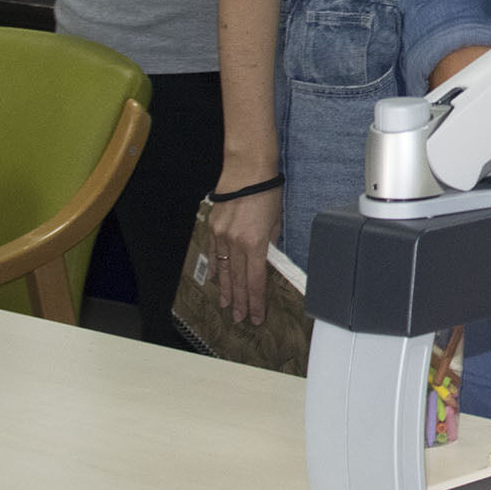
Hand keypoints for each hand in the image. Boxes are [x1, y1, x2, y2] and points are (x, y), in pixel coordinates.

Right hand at [209, 170, 283, 324]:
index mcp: (255, 243)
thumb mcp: (277, 220)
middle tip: (239, 319)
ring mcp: (221, 236)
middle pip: (237, 280)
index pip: (254, 281)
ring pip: (222, 270)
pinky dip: (214, 269)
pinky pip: (213, 253)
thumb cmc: (268, 192)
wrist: (247, 170)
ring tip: (226, 306)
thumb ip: (271, 242)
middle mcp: (235, 243)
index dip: (255, 301)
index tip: (256, 316)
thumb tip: (267, 257)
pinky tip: (214, 281)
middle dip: (239, 302)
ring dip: (225, 290)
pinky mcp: (213, 227)